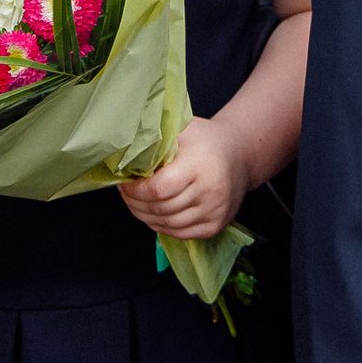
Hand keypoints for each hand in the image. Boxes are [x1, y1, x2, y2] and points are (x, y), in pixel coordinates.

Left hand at [120, 117, 249, 239]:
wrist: (240, 155)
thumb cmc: (205, 140)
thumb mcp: (181, 128)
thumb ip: (154, 138)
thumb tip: (121, 152)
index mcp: (200, 166)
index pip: (158, 189)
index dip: (135, 189)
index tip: (125, 181)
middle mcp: (211, 192)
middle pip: (160, 208)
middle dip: (135, 202)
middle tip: (126, 191)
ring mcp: (215, 211)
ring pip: (167, 224)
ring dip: (145, 216)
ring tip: (137, 201)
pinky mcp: (215, 225)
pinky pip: (179, 233)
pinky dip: (161, 225)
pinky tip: (154, 212)